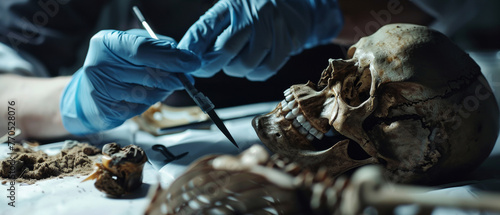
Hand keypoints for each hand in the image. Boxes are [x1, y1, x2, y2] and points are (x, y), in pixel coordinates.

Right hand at [60, 29, 199, 134]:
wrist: (87, 94)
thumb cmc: (116, 66)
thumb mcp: (131, 47)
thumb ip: (156, 48)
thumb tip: (183, 56)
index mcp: (106, 42)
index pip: (144, 50)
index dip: (172, 57)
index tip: (191, 62)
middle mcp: (100, 64)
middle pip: (149, 73)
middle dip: (174, 76)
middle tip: (186, 77)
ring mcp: (102, 89)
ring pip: (148, 93)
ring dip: (163, 90)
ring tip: (164, 84)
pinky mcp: (107, 109)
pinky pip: (141, 106)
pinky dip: (151, 101)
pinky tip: (146, 95)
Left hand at [178, 0, 342, 80]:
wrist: (295, 6)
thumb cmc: (253, 12)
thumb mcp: (229, 12)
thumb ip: (206, 31)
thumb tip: (185, 56)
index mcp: (233, 2)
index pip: (206, 27)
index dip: (193, 50)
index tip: (186, 64)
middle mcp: (254, 11)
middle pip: (225, 49)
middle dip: (212, 65)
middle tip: (209, 67)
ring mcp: (273, 26)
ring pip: (246, 63)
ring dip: (235, 69)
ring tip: (236, 61)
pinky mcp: (289, 41)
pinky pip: (266, 69)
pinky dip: (255, 73)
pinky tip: (253, 65)